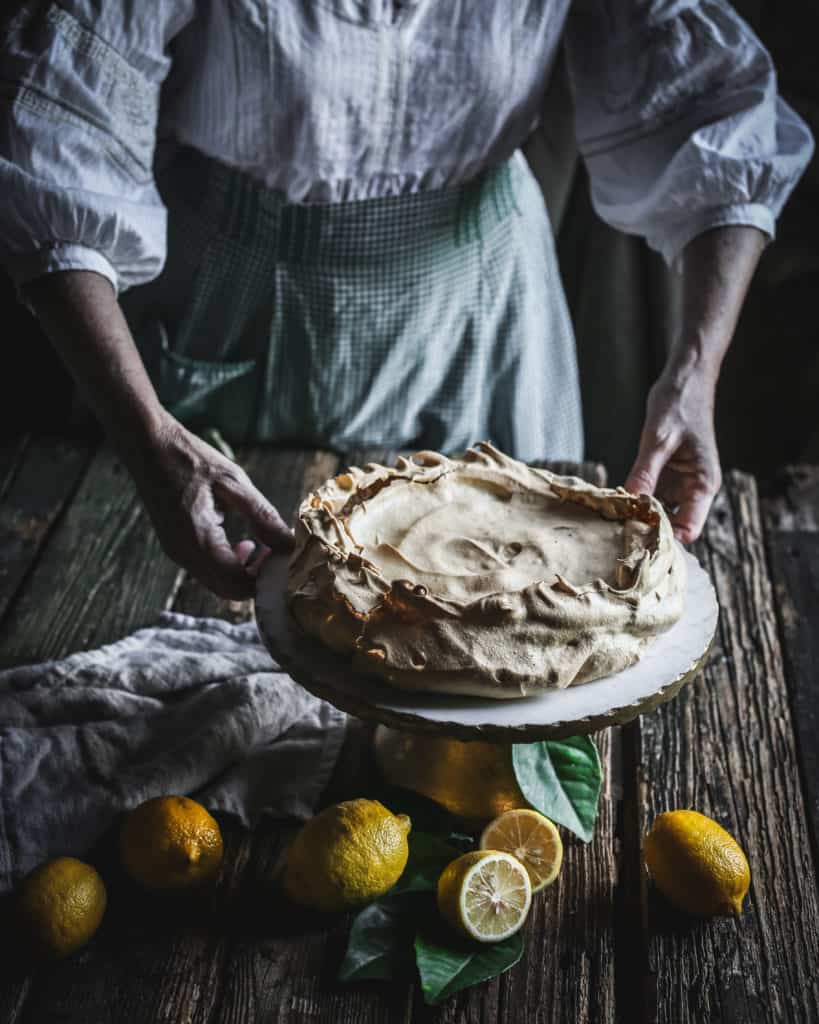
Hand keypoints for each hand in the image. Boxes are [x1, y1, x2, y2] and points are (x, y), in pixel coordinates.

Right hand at [127, 414, 293, 598]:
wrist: (147, 446)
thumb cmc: (190, 459)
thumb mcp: (234, 482)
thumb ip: (262, 517)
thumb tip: (289, 545)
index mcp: (197, 541)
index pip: (238, 584)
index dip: (266, 578)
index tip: (284, 558)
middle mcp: (184, 555)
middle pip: (229, 591)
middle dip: (257, 579)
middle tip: (276, 554)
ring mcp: (178, 554)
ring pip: (219, 583)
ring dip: (244, 572)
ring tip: (261, 546)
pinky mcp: (178, 548)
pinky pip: (209, 570)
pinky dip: (231, 565)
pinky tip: (243, 542)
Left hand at [624, 371, 721, 543]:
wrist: (686, 379)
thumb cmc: (680, 403)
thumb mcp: (658, 439)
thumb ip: (645, 472)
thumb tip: (631, 503)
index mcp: (703, 484)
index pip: (688, 529)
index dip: (664, 538)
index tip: (634, 538)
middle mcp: (695, 489)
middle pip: (673, 526)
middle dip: (648, 531)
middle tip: (616, 533)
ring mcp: (680, 483)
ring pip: (660, 513)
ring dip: (640, 517)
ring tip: (612, 523)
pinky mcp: (667, 474)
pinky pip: (651, 496)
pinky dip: (636, 501)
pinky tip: (616, 504)